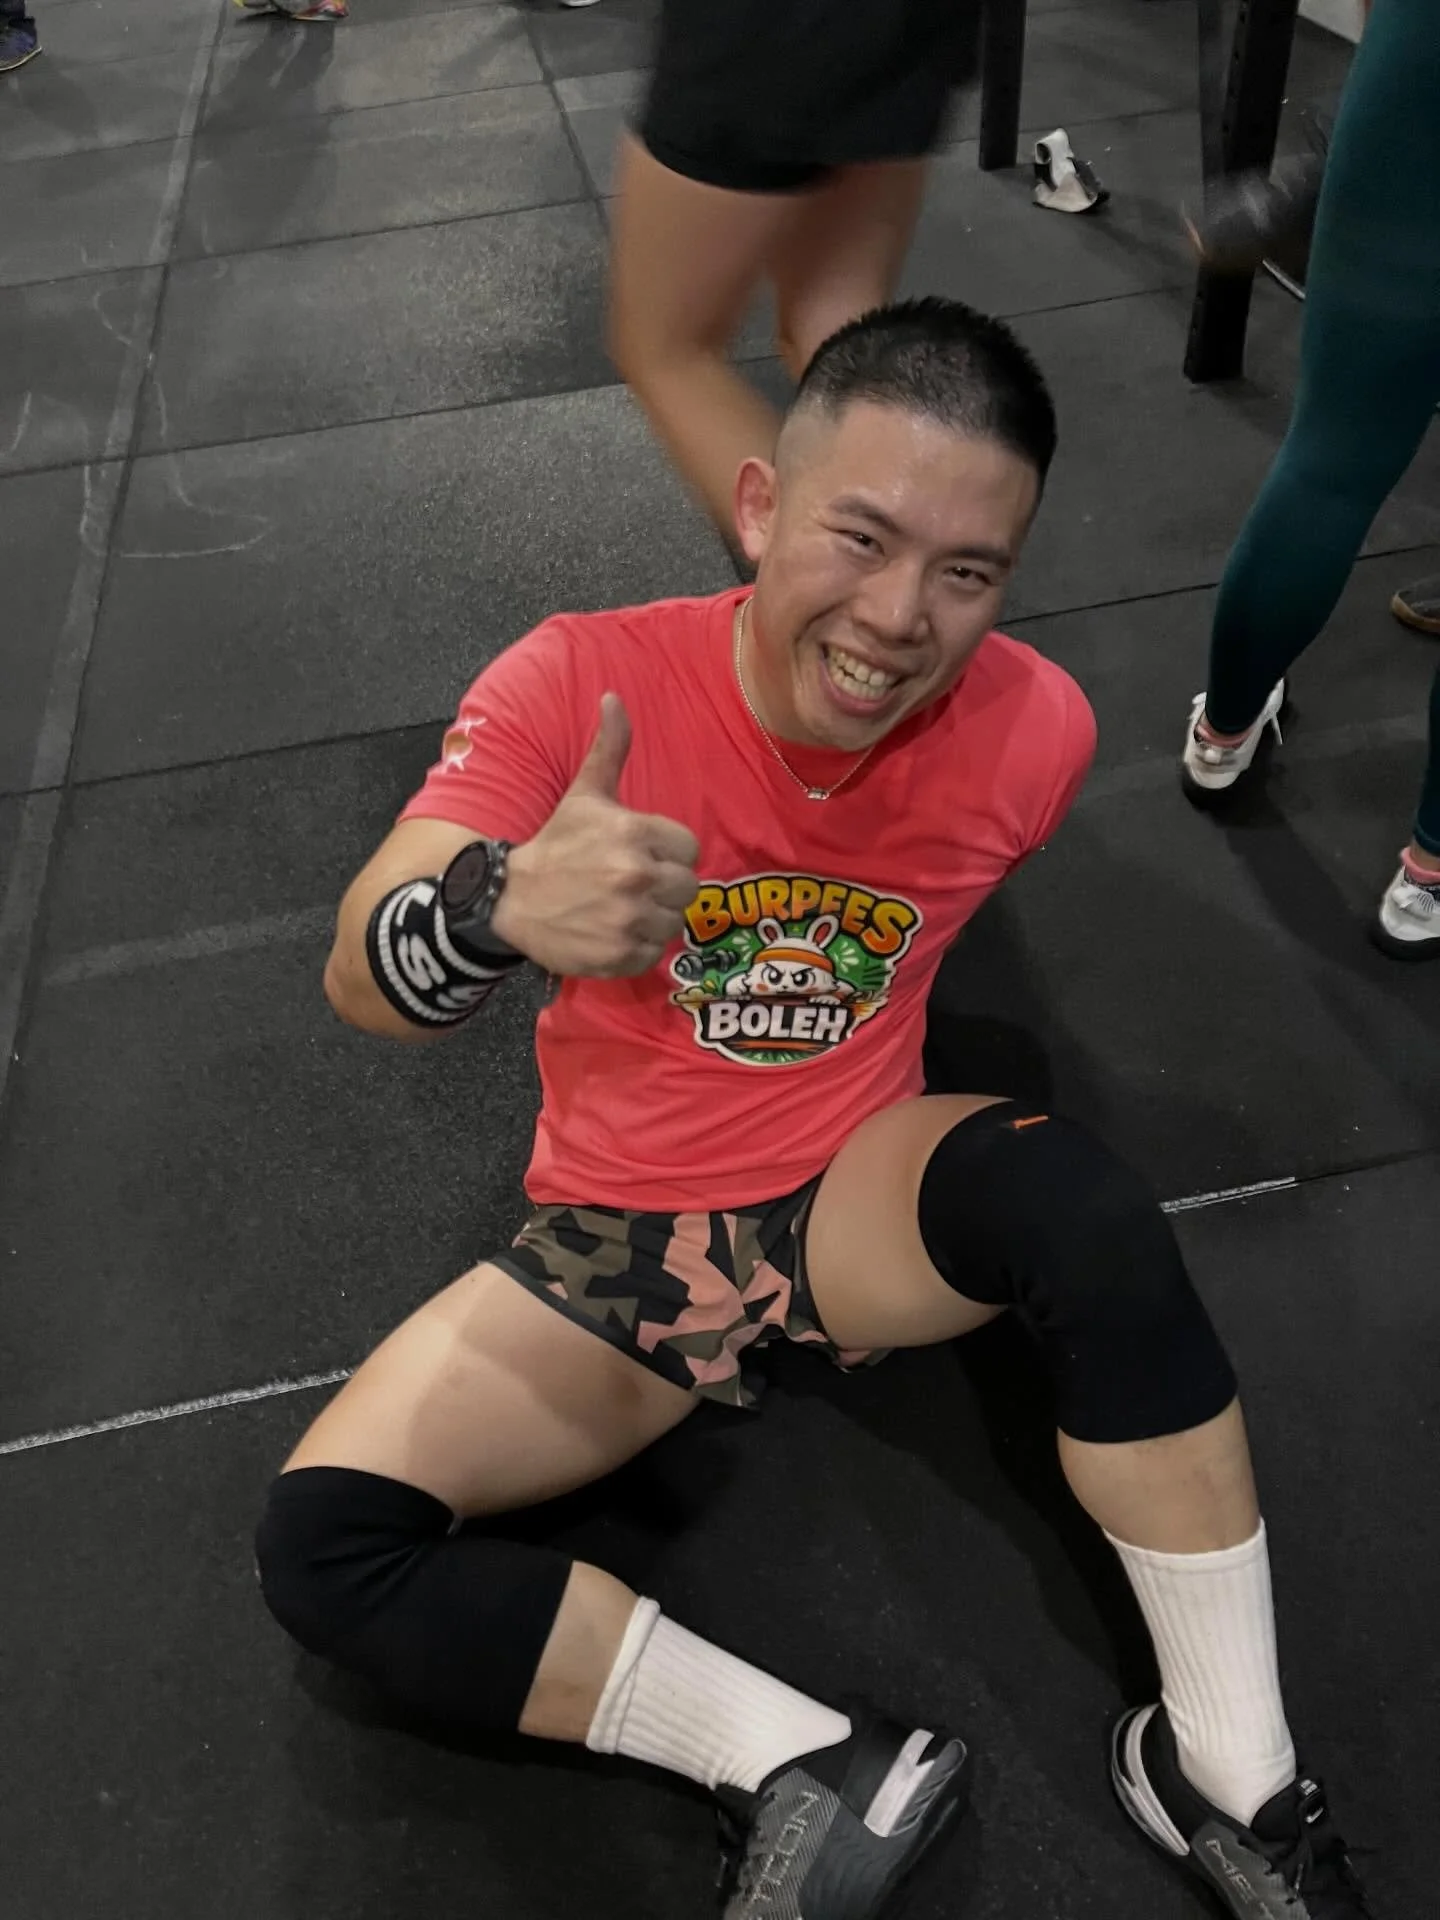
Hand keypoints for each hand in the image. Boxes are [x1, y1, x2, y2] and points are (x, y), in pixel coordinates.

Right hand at [491, 694, 699, 976]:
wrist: (508, 898)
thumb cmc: (555, 844)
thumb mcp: (585, 794)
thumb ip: (609, 749)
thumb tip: (614, 697)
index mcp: (634, 833)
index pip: (689, 850)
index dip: (668, 854)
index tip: (642, 857)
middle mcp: (635, 877)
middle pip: (687, 889)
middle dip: (664, 888)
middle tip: (632, 886)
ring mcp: (628, 920)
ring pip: (673, 924)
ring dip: (652, 920)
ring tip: (621, 910)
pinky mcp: (618, 956)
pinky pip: (652, 955)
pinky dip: (635, 948)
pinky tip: (611, 932)